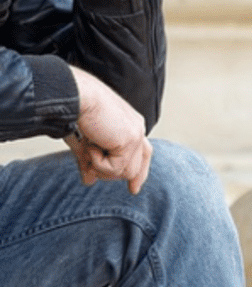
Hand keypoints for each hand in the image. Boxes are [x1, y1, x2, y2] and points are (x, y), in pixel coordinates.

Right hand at [68, 67, 153, 193]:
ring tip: (88, 148)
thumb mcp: (83, 142)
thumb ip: (90, 161)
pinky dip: (98, 162)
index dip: (139, 173)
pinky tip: (91, 144)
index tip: (133, 190)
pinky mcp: (130, 140)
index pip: (143, 154)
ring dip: (101, 167)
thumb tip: (89, 181)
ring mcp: (136, 134)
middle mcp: (137, 129)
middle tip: (89, 169)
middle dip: (109, 173)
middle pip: (134, 168)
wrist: (74, 95)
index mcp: (130, 125)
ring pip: (125, 172)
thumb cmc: (75, 112)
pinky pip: (116, 168)